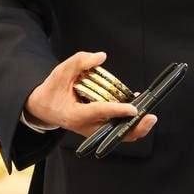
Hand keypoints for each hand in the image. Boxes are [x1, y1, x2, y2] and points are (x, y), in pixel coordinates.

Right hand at [23, 51, 156, 141]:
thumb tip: (101, 57)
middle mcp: (85, 126)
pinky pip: (115, 131)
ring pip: (116, 136)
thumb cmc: (52, 90)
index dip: (117, 111)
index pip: (98, 112)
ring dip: (134, 129)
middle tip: (149, 117)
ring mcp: (92, 130)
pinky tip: (139, 112)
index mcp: (74, 114)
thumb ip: (79, 62)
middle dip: (133, 128)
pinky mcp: (97, 129)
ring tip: (150, 117)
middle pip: (112, 133)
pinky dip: (129, 125)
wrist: (43, 107)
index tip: (133, 108)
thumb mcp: (61, 72)